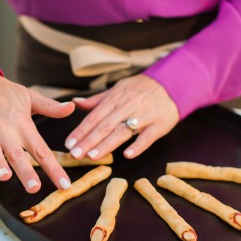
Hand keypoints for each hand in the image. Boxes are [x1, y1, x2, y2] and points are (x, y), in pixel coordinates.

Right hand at [0, 69, 74, 192]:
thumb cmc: (4, 93)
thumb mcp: (30, 96)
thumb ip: (51, 107)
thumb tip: (71, 108)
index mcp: (22, 124)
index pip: (40, 149)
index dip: (54, 168)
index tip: (64, 184)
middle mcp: (5, 130)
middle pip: (17, 154)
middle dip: (26, 171)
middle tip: (34, 187)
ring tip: (4, 176)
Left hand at [64, 74, 178, 159]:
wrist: (172, 84)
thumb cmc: (141, 90)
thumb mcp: (118, 89)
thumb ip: (97, 100)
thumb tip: (74, 102)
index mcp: (115, 98)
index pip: (94, 116)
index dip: (81, 130)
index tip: (69, 144)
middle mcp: (127, 106)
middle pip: (105, 125)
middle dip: (88, 140)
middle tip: (75, 154)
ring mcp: (144, 116)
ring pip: (123, 131)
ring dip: (107, 144)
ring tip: (92, 156)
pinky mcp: (159, 125)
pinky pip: (148, 137)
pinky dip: (138, 146)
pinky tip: (127, 155)